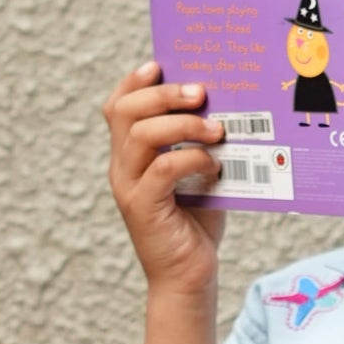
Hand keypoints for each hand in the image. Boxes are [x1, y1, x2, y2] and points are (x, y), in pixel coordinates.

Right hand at [102, 59, 227, 295]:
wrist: (190, 278)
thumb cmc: (197, 225)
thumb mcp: (199, 175)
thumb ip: (199, 145)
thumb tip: (226, 108)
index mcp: (130, 155)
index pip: (117, 106)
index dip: (134, 82)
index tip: (160, 66)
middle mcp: (121, 168)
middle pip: (125, 111)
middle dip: (163, 94)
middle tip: (200, 92)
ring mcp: (128, 187)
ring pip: (141, 135)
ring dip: (181, 124)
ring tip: (215, 129)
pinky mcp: (143, 208)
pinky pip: (162, 169)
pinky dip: (191, 159)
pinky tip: (215, 164)